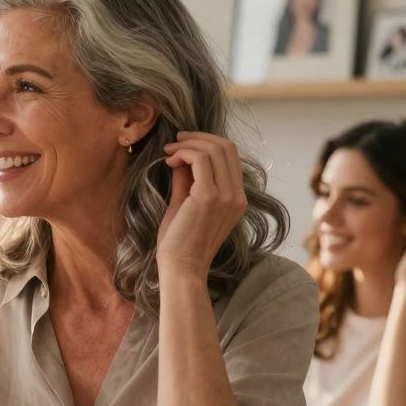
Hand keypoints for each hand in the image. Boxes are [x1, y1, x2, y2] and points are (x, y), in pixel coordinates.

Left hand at [156, 132, 247, 278]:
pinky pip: (199, 160)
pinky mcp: (209, 197)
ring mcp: (226, 196)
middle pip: (226, 147)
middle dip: (198, 137)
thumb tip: (183, 156)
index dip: (207, 142)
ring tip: (168, 152)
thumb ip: (188, 179)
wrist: (181, 268)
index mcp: (236, 198)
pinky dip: (183, 153)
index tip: (183, 144)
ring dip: (188, 144)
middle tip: (175, 141)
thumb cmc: (180, 241)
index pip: (231, 156)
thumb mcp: (186, 203)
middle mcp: (237, 196)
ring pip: (214, 150)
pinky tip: (169, 161)